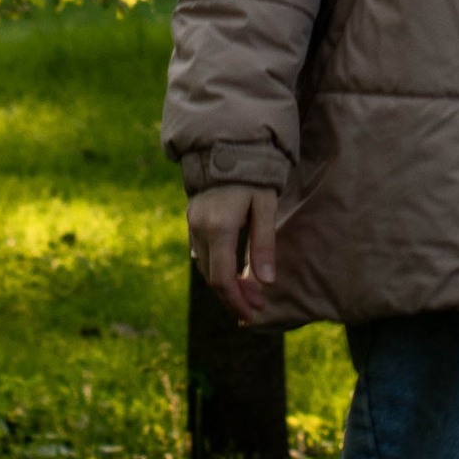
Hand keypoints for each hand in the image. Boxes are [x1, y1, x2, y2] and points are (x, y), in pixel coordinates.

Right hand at [187, 181, 280, 321]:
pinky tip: (233, 270)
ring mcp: (192, 224)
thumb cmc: (253, 175)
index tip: (252, 313)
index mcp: (219, 229)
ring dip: (225, 283)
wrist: (226, 144)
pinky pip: (201, 253)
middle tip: (257, 305)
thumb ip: (264, 244)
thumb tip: (266, 282)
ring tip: (249, 290)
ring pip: (205, 267)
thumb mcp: (265, 206)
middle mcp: (200, 229)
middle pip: (212, 278)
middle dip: (234, 296)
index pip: (223, 279)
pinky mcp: (192, 219)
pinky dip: (216, 267)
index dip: (237, 301)